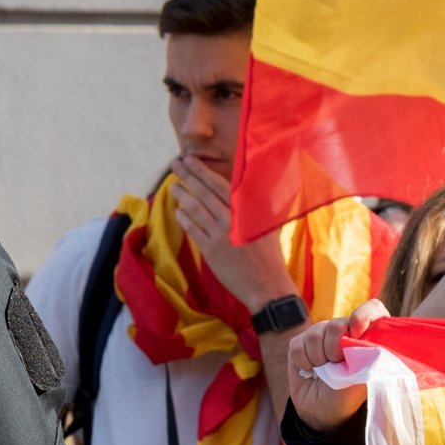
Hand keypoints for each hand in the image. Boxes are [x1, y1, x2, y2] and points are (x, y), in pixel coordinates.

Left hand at [170, 156, 297, 311]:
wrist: (267, 285)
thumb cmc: (271, 256)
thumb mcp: (268, 227)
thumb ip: (257, 209)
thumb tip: (250, 192)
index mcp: (246, 210)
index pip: (220, 184)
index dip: (203, 171)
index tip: (190, 160)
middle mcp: (231, 218)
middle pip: (204, 192)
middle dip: (188, 176)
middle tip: (175, 164)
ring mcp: (220, 234)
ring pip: (195, 208)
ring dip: (182, 195)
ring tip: (173, 186)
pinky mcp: (211, 250)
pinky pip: (193, 229)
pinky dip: (184, 218)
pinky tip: (178, 211)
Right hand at [286, 300, 388, 429]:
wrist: (320, 412)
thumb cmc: (347, 396)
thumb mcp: (362, 383)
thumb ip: (366, 361)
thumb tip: (370, 346)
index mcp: (368, 335)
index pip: (374, 309)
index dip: (364, 316)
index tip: (357, 332)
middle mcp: (346, 330)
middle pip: (338, 323)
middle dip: (335, 347)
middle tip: (336, 365)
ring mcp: (322, 334)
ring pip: (315, 333)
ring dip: (318, 358)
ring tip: (324, 372)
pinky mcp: (301, 342)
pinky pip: (298, 345)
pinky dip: (303, 362)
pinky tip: (310, 371)